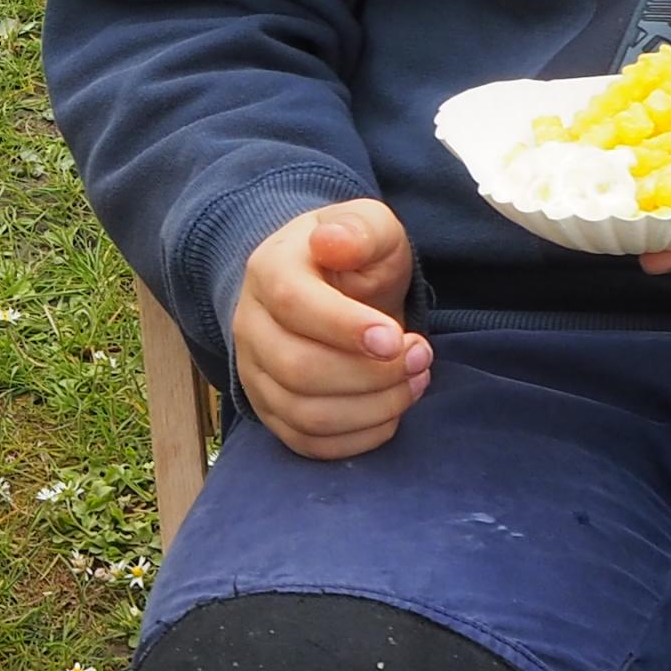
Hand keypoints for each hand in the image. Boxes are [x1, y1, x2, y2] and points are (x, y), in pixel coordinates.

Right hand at [235, 200, 434, 460]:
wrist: (327, 287)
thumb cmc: (353, 258)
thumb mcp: (369, 226)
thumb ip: (360, 229)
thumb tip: (332, 242)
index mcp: (269, 270)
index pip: (292, 304)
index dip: (346, 328)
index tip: (397, 338)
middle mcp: (250, 326)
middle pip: (298, 369)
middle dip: (371, 374)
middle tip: (421, 356)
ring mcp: (256, 374)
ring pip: (305, 414)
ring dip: (373, 407)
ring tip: (415, 380)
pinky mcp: (272, 412)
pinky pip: (309, 444)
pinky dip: (360, 437)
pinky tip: (392, 409)